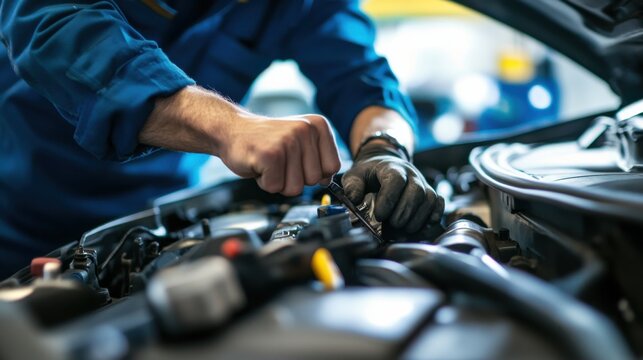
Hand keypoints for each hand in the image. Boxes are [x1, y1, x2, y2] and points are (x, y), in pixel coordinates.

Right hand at [219, 114, 340, 195]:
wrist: (231, 129)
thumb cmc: (265, 141)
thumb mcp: (299, 144)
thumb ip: (317, 160)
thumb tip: (328, 181)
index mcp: (318, 126)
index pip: (333, 167)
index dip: (313, 172)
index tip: (297, 161)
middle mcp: (306, 129)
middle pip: (315, 180)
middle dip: (294, 179)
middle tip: (279, 162)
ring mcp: (288, 141)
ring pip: (296, 187)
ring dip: (279, 182)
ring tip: (269, 163)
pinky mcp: (271, 154)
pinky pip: (275, 187)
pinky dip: (265, 182)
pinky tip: (259, 165)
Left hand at [342, 142, 443, 232]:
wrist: (384, 164)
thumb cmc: (368, 174)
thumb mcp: (355, 175)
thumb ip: (352, 186)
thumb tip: (354, 199)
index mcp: (391, 167)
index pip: (396, 180)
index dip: (389, 199)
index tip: (380, 215)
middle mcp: (411, 173)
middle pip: (416, 191)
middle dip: (405, 212)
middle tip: (393, 225)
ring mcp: (422, 182)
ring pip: (428, 198)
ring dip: (417, 218)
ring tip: (404, 229)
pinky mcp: (430, 192)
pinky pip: (438, 202)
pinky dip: (434, 215)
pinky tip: (423, 226)